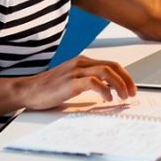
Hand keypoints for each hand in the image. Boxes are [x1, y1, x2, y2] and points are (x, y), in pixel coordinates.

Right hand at [19, 55, 137, 109]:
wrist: (28, 90)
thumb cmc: (49, 88)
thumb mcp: (72, 80)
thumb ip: (88, 81)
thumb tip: (109, 89)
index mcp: (83, 62)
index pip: (111, 64)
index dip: (125, 75)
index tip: (132, 87)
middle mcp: (81, 63)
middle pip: (112, 66)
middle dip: (126, 80)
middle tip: (132, 93)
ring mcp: (75, 71)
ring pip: (106, 72)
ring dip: (119, 85)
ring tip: (123, 97)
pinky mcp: (70, 82)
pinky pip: (93, 82)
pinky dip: (104, 90)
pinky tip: (108, 99)